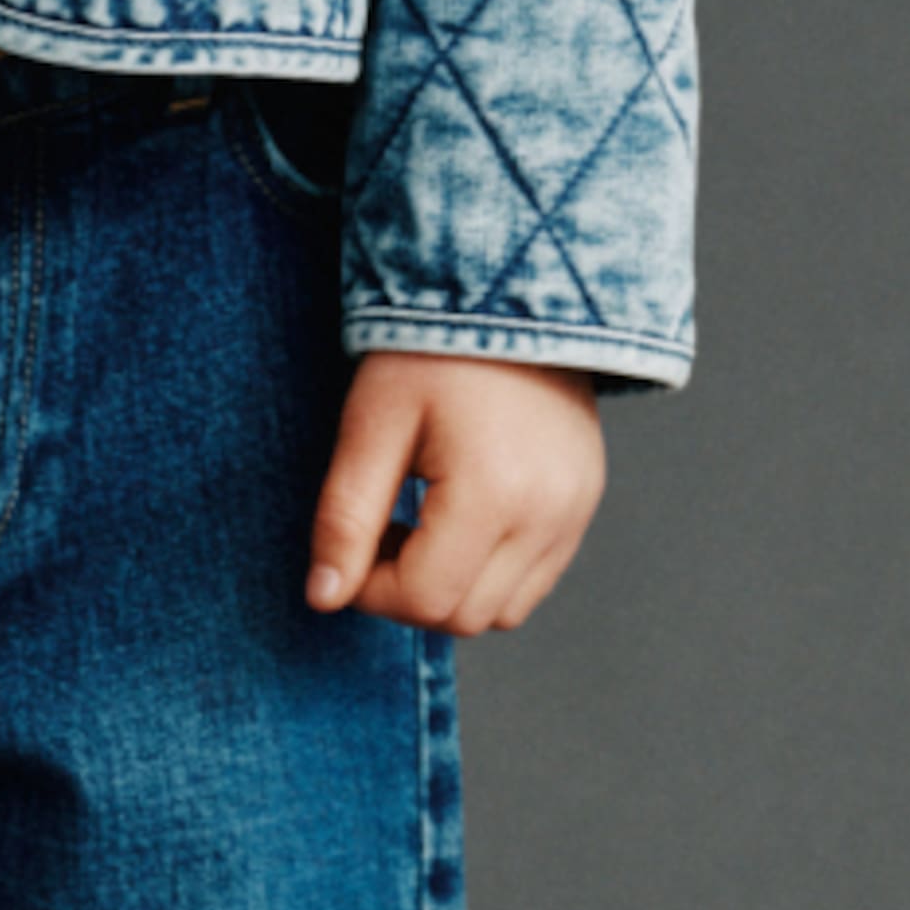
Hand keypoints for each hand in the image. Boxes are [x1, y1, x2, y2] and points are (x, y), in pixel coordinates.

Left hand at [302, 351, 607, 634]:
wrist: (512, 293)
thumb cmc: (433, 350)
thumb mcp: (373, 425)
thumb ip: (345, 517)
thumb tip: (324, 596)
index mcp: (493, 492)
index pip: (424, 598)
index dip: (371, 591)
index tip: (349, 550)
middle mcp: (548, 515)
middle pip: (465, 617)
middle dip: (408, 594)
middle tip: (379, 533)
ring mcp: (575, 513)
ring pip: (504, 611)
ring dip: (451, 590)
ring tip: (420, 525)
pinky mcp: (585, 505)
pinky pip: (535, 580)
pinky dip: (490, 574)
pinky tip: (460, 521)